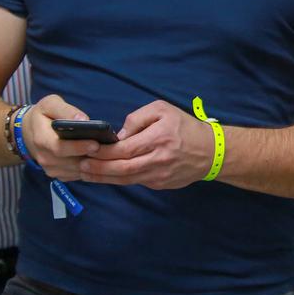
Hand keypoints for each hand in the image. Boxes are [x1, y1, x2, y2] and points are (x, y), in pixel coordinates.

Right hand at [21, 94, 101, 179]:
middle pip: (71, 162)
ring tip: (110, 156)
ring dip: (94, 165)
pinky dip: (92, 170)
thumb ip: (65, 110)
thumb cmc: (43, 115)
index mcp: (42, 140)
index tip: (95, 143)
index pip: (59, 148)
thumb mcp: (50, 104)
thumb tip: (83, 119)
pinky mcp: (60, 174)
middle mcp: (45, 158)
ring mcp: (52, 169)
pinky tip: (104, 161)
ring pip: (77, 171)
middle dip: (91, 157)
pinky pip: (78, 175)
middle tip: (109, 151)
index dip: (78, 147)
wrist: (29, 131)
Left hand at [78, 100, 213, 189]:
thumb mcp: (163, 110)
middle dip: (99, 168)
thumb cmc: (185, 127)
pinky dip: (118, 180)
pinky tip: (105, 176)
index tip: (88, 149)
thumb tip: (118, 135)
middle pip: (122, 168)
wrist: (212, 152)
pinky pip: (135, 182)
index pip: (125, 149)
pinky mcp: (161, 184)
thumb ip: (137, 119)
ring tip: (86, 174)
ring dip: (104, 178)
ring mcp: (160, 176)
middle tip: (81, 165)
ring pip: (126, 180)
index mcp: (159, 139)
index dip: (104, 151)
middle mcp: (159, 160)